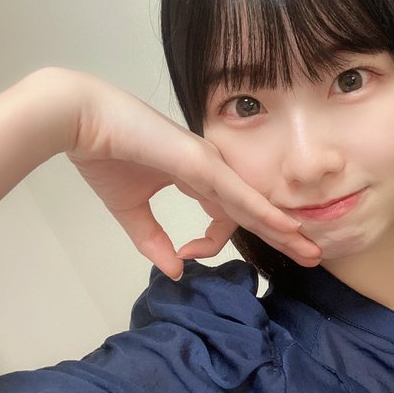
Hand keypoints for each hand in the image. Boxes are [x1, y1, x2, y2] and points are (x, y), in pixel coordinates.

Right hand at [65, 72, 320, 278]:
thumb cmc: (105, 156)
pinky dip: (263, 211)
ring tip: (310, 250)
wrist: (82, 122)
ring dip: (283, 228)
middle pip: (254, 209)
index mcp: (197, 177)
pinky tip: (286, 227)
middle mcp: (211, 170)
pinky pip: (238, 193)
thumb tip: (175, 270)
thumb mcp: (130, 210)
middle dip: (282, 234)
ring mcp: (210, 165)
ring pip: (254, 203)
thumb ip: (152, 240)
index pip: (228, 214)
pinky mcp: (201, 163)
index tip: (205, 258)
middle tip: (311, 255)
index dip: (225, 240)